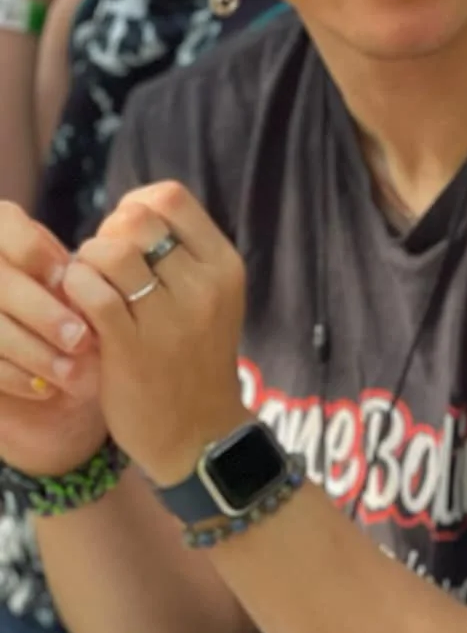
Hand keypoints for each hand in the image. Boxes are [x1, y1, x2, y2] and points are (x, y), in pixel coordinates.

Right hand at [0, 203, 106, 476]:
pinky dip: (16, 377)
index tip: (69, 278)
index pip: (5, 222)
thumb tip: (112, 259)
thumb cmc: (90, 331)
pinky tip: (47, 390)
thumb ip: (97, 271)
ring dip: (35, 350)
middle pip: (0, 278)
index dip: (32, 248)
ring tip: (74, 374)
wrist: (65, 398)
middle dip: (42, 310)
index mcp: (9, 241)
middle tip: (81, 339)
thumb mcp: (98, 297)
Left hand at [62, 182, 247, 485]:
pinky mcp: (132, 347)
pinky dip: (74, 290)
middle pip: (136, 218)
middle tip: (106, 269)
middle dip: (108, 234)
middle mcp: (203, 287)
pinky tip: (80, 310)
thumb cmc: (194, 361)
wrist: (199, 435)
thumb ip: (181, 256)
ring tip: (92, 289)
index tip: (129, 238)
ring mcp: (169, 318)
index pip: (171, 197)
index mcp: (225, 267)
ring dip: (86, 263)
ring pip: (108, 250)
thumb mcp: (210, 300)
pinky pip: (89, 291)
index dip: (136, 206)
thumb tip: (127, 213)